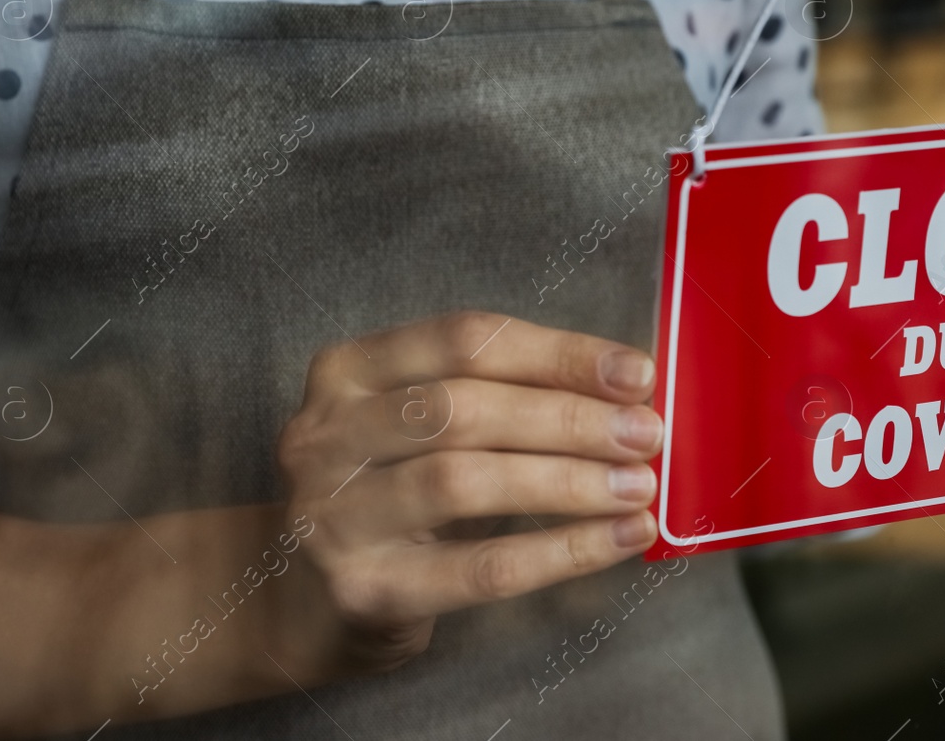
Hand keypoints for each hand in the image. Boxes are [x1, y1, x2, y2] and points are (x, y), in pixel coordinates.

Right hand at [276, 312, 663, 671]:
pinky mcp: (360, 589)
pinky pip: (477, 568)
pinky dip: (559, 552)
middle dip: (568, 418)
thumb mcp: (419, 429)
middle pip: (463, 407)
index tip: (636, 374)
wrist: (299, 604)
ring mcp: (332, 513)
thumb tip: (623, 392)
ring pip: (463, 481)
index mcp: (348, 370)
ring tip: (638, 488)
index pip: (465, 340)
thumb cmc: (388, 498)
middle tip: (645, 435)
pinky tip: (615, 541)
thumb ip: (499, 398)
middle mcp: (326, 433)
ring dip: (567, 481)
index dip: (558, 352)